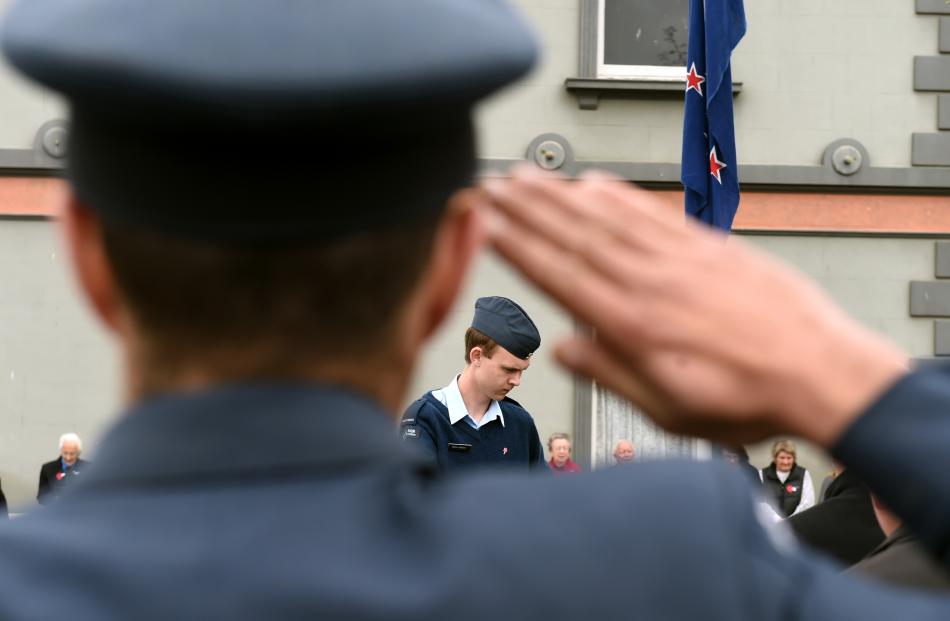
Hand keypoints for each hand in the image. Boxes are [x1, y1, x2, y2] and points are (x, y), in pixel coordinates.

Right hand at [479, 166, 907, 446]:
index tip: (487, 224)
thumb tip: (564, 350)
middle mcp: (651, 283)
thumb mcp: (669, 410)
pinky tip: (596, 183)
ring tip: (529, 176)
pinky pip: (654, 213)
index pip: (560, 276)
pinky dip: (622, 194)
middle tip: (492, 185)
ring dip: (562, 194)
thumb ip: (611, 374)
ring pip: (608, 218)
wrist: (820, 372)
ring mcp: (680, 260)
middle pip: (575, 236)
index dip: (518, 247)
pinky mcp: (708, 248)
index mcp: (634, 326)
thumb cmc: (748, 398)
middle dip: (527, 209)